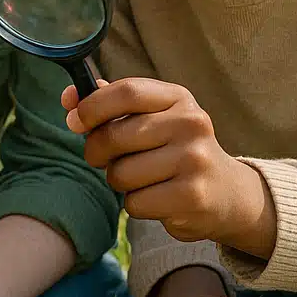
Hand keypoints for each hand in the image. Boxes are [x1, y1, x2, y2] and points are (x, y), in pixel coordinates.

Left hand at [63, 79, 274, 255]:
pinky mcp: (192, 196)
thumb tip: (69, 98)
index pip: (127, 92)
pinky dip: (136, 204)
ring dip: (119, 181)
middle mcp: (191, 124)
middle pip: (114, 136)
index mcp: (178, 98)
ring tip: (142, 179)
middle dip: (96, 151)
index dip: (92, 106)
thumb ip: (110, 105)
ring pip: (121, 174)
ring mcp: (195, 160)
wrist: (227, 193)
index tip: (76, 120)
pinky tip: (158, 198)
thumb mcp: (152, 118)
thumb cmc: (174, 150)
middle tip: (103, 159)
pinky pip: (135, 203)